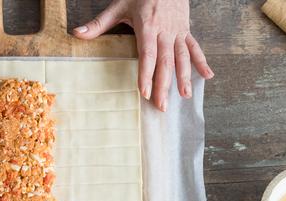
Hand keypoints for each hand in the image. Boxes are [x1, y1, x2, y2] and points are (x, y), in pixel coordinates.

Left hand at [74, 0, 213, 110]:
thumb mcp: (118, 5)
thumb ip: (99, 23)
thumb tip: (77, 34)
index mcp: (148, 26)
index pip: (147, 54)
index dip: (146, 74)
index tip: (145, 92)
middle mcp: (165, 31)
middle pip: (165, 61)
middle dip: (164, 85)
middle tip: (161, 106)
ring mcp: (177, 31)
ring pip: (182, 57)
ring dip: (184, 77)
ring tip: (185, 96)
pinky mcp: (185, 30)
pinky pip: (194, 47)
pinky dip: (202, 61)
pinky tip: (207, 76)